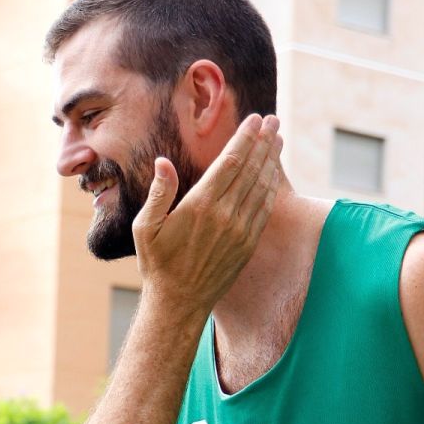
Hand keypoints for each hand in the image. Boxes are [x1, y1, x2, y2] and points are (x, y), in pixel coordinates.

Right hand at [133, 114, 282, 317]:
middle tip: (273, 120)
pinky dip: (272, 187)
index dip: (245, 138)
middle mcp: (224, 215)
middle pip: (251, 169)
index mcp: (199, 206)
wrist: (179, 303)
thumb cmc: (157, 264)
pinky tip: (274, 173)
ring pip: (262, 187)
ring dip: (271, 161)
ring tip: (278, 139)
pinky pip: (264, 209)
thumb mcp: (145, 228)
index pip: (230, 162)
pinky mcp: (248, 244)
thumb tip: (162, 162)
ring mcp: (240, 230)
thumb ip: (159, 193)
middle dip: (263, 142)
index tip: (255, 120)